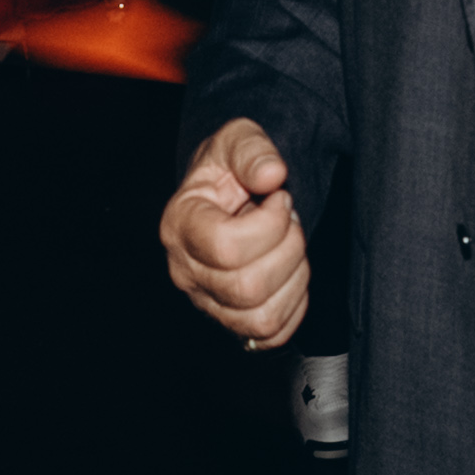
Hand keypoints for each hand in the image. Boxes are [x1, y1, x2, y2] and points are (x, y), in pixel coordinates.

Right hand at [160, 118, 310, 346]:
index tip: (280, 198)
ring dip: (295, 279)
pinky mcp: (231, 322)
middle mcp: (186, 272)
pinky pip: (270, 335)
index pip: (226, 246)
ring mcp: (207, 302)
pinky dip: (294, 307)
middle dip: (288, 249)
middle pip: (247, 287)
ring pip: (261, 318)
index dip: (269, 224)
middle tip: (291, 221)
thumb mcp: (236, 139)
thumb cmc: (230, 167)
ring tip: (291, 246)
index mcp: (180, 225)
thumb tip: (272, 174)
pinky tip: (291, 273)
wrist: (228, 192)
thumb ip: (252, 149)